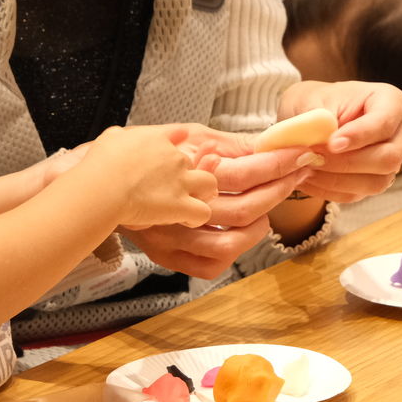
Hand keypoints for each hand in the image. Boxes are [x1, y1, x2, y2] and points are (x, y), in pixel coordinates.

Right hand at [82, 125, 217, 229]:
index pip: (178, 135)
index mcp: (156, 141)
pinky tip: (186, 219)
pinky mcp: (180, 205)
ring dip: (203, 193)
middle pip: (193, 162)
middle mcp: (174, 158)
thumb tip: (121, 134)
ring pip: (210, 184)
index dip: (178, 143)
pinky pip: (202, 212)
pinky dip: (196, 217)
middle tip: (174, 187)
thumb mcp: (109, 138)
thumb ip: (120, 136)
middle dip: (187, 174)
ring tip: (193, 201)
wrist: (104, 187)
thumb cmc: (100, 164)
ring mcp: (180, 182)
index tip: (178, 148)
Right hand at [118, 124, 315, 276]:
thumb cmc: (145, 154)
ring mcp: (173, 236)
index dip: (279, 164)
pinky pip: (208, 266)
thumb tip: (264, 144)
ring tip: (267, 211)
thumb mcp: (186, 135)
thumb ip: (225, 143)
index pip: (245, 171)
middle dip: (279, 190)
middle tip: (298, 175)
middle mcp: (179, 208)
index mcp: (183, 174)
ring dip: (258, 228)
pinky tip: (240, 235)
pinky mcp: (167, 256)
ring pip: (230, 244)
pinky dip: (231, 255)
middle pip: (245, 209)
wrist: (99, 182)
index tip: (302, 155)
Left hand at [275, 80, 401, 202]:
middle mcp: (399, 132)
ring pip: (376, 182)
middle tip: (312, 158)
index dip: (359, 136)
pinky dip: (330, 190)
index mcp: (390, 101)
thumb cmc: (315, 101)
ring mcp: (391, 159)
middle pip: (388, 158)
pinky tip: (306, 179)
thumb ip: (320, 120)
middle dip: (347, 163)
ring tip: (305, 169)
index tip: (332, 143)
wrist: (310, 117)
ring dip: (336, 180)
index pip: (384, 123)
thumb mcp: (313, 100)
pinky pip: (358, 194)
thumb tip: (321, 142)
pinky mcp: (375, 179)